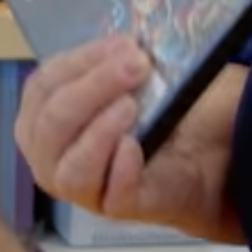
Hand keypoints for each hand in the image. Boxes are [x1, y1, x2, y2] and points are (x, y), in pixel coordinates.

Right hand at [13, 36, 241, 243]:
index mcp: (46, 115)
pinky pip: (108, 194)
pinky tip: (136, 146)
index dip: (78, 62)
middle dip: (91, 88)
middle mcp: (52, 155)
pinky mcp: (117, 208)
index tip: (121, 43)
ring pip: (67, 168)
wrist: (209, 156)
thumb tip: (126, 43)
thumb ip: (121, 60)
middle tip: (135, 65)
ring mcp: (82, 187)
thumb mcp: (139, 77)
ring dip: (98, 130)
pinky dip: (119, 168)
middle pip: (50, 125)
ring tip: (132, 106)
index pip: (42, 87)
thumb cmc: (164, 112)